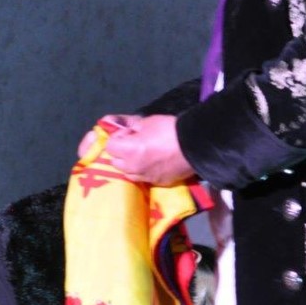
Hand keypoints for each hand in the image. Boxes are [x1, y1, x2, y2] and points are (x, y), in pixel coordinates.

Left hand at [76, 114, 195, 185]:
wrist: (195, 145)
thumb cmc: (169, 130)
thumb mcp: (147, 121)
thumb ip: (127, 124)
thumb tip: (112, 122)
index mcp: (129, 150)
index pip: (109, 146)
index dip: (118, 137)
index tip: (130, 133)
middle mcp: (133, 168)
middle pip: (115, 162)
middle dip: (121, 152)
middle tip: (135, 143)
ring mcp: (145, 177)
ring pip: (128, 172)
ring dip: (130, 164)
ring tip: (144, 154)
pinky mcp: (157, 183)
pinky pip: (143, 178)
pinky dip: (144, 171)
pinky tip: (156, 163)